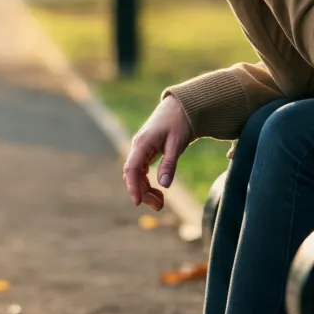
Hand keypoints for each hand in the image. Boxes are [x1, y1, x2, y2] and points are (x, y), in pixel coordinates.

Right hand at [122, 96, 192, 210]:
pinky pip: (142, 171)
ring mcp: (141, 149)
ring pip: (137, 175)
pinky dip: (148, 183)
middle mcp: (138, 146)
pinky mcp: (147, 152)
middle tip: (159, 206)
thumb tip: (164, 185)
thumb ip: (169, 163)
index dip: (132, 186)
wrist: (181, 107)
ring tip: (160, 203)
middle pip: (133, 175)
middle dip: (143, 192)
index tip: (137, 202)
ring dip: (146, 189)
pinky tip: (159, 191)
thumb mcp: (177, 143)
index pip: (131, 168)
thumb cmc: (179, 122)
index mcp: (143, 143)